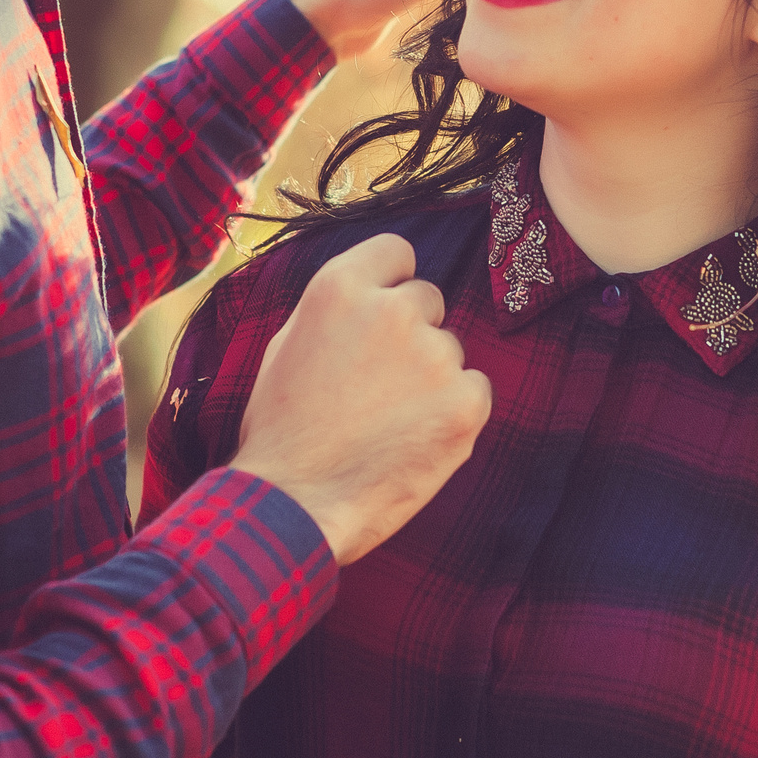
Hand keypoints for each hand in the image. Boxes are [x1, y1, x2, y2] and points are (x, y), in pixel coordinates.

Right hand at [229, 233, 492, 563]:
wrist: (295, 504)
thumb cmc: (282, 431)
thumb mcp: (289, 345)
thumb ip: (339, 310)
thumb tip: (378, 292)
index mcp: (339, 288)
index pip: (396, 253)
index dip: (391, 284)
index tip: (384, 311)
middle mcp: (392, 310)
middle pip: (427, 300)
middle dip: (411, 333)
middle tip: (378, 384)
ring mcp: (434, 355)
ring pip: (449, 350)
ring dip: (430, 377)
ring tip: (387, 423)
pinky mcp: (466, 401)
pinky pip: (474, 389)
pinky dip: (453, 412)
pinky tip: (414, 440)